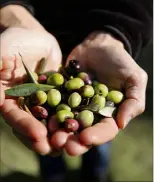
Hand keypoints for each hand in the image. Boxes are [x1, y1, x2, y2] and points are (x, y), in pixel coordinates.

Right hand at [0, 27, 61, 154]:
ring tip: (68, 144)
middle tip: (55, 149)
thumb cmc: (16, 41)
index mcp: (9, 97)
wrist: (36, 37)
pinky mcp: (57, 96)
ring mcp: (42, 101)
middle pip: (31, 124)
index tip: (39, 136)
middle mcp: (25, 103)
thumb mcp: (3, 51)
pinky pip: (63, 108)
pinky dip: (70, 118)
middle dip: (42, 137)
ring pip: (48, 120)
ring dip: (57, 133)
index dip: (24, 127)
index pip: (14, 116)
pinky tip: (80, 127)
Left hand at [52, 31, 146, 155]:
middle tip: (62, 144)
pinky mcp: (61, 94)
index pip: (104, 130)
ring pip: (65, 121)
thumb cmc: (119, 61)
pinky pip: (53, 103)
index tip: (85, 139)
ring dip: (58, 129)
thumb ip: (133, 101)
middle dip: (73, 139)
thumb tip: (121, 124)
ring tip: (50, 135)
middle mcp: (90, 113)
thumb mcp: (134, 79)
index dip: (96, 136)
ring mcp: (73, 104)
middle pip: (82, 131)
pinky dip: (47, 109)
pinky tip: (40, 114)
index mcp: (108, 113)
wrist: (99, 46)